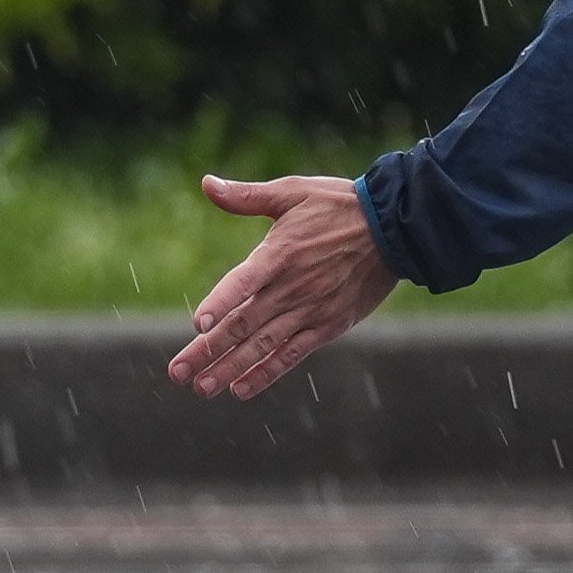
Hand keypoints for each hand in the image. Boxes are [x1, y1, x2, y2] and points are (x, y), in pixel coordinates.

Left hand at [167, 172, 396, 398]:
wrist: (395, 230)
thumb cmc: (338, 206)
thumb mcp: (293, 192)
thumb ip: (247, 196)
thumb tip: (207, 183)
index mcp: (279, 254)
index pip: (243, 282)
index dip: (221, 302)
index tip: (198, 325)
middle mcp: (292, 287)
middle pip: (242, 324)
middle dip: (207, 351)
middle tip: (177, 373)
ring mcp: (310, 311)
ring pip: (262, 346)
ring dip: (230, 369)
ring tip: (202, 388)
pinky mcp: (327, 326)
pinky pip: (292, 355)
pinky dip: (267, 373)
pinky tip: (241, 389)